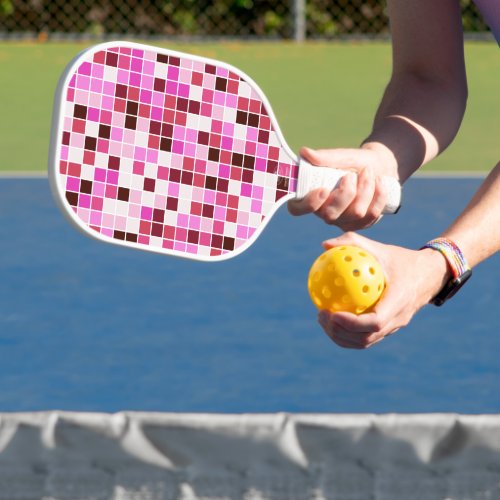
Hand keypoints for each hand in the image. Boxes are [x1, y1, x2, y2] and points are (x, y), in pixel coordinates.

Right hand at [288, 145, 397, 230]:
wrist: (379, 166)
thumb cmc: (353, 161)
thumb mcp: (341, 156)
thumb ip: (324, 157)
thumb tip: (304, 152)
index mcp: (310, 196)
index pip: (298, 209)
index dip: (309, 204)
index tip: (323, 189)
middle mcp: (324, 212)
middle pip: (330, 215)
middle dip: (346, 193)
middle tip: (351, 174)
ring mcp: (343, 221)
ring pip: (355, 213)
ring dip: (365, 189)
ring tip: (368, 172)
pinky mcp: (361, 224)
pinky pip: (371, 215)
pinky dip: (378, 195)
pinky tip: (379, 181)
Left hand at [316, 232, 450, 348]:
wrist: (429, 275)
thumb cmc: (401, 259)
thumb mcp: (380, 248)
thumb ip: (353, 243)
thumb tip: (324, 245)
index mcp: (399, 301)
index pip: (375, 322)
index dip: (352, 323)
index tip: (332, 313)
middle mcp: (398, 319)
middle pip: (366, 338)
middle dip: (340, 332)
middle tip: (321, 315)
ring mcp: (394, 327)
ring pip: (365, 342)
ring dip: (341, 336)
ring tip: (322, 319)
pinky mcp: (389, 329)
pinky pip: (366, 337)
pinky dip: (347, 333)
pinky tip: (332, 318)